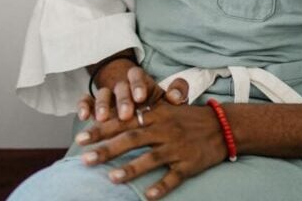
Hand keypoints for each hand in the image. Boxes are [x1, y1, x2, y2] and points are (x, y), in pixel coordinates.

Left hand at [74, 101, 225, 198]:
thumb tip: (110, 115)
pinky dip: (161, 187)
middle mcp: (163, 130)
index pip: (122, 120)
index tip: (81, 136)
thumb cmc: (184, 117)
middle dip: (107, 149)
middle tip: (85, 158)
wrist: (220, 126)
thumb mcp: (163, 108)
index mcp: (154, 115)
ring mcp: (176, 148)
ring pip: (151, 159)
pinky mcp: (189, 165)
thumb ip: (139, 112)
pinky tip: (148, 197)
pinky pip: (173, 178)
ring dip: (131, 169)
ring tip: (111, 178)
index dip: (101, 128)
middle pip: (131, 139)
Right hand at [78, 64, 188, 122]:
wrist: (131, 98)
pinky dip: (84, 106)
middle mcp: (122, 85)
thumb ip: (177, 93)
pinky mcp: (94, 102)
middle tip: (125, 114)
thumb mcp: (165, 96)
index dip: (138, 84)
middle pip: (120, 87)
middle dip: (121, 100)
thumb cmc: (153, 101)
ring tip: (102, 119)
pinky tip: (83, 117)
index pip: (137, 75)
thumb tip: (177, 97)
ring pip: (102, 94)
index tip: (141, 96)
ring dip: (102, 105)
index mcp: (139, 81)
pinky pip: (86, 100)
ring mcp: (107, 93)